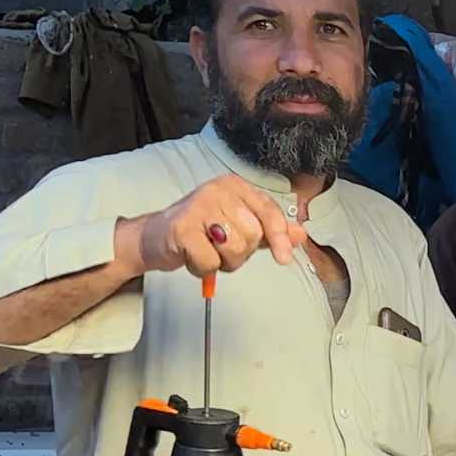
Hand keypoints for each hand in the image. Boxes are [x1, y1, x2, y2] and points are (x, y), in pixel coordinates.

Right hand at [117, 174, 305, 277]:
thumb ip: (269, 230)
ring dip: (223, 262)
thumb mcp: (239, 227)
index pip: (268, 211)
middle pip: (252, 234)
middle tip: (221, 249)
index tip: (284, 259)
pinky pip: (210, 260)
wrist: (156, 237)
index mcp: (235, 187)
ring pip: (233, 248)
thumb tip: (300, 234)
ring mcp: (198, 206)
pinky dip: (203, 268)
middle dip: (241, 253)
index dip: (279, 237)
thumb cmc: (200, 232)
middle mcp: (218, 190)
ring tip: (208, 251)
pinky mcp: (182, 227)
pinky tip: (192, 256)